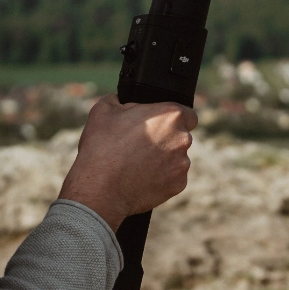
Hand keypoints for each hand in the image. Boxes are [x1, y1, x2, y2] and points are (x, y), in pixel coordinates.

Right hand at [59, 95, 196, 229]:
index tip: (158, 125)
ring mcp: (182, 164)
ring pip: (177, 158)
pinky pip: (173, 177)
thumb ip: (120, 100)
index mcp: (170, 115)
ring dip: (163, 159)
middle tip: (140, 145)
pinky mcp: (178, 185)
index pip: (188, 114)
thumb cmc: (101, 147)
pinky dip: (161, 177)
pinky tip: (141, 177)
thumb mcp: (103, 110)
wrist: (100, 189)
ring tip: (137, 164)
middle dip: (165, 139)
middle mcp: (183, 139)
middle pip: (181, 136)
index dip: (173, 118)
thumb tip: (122, 101)